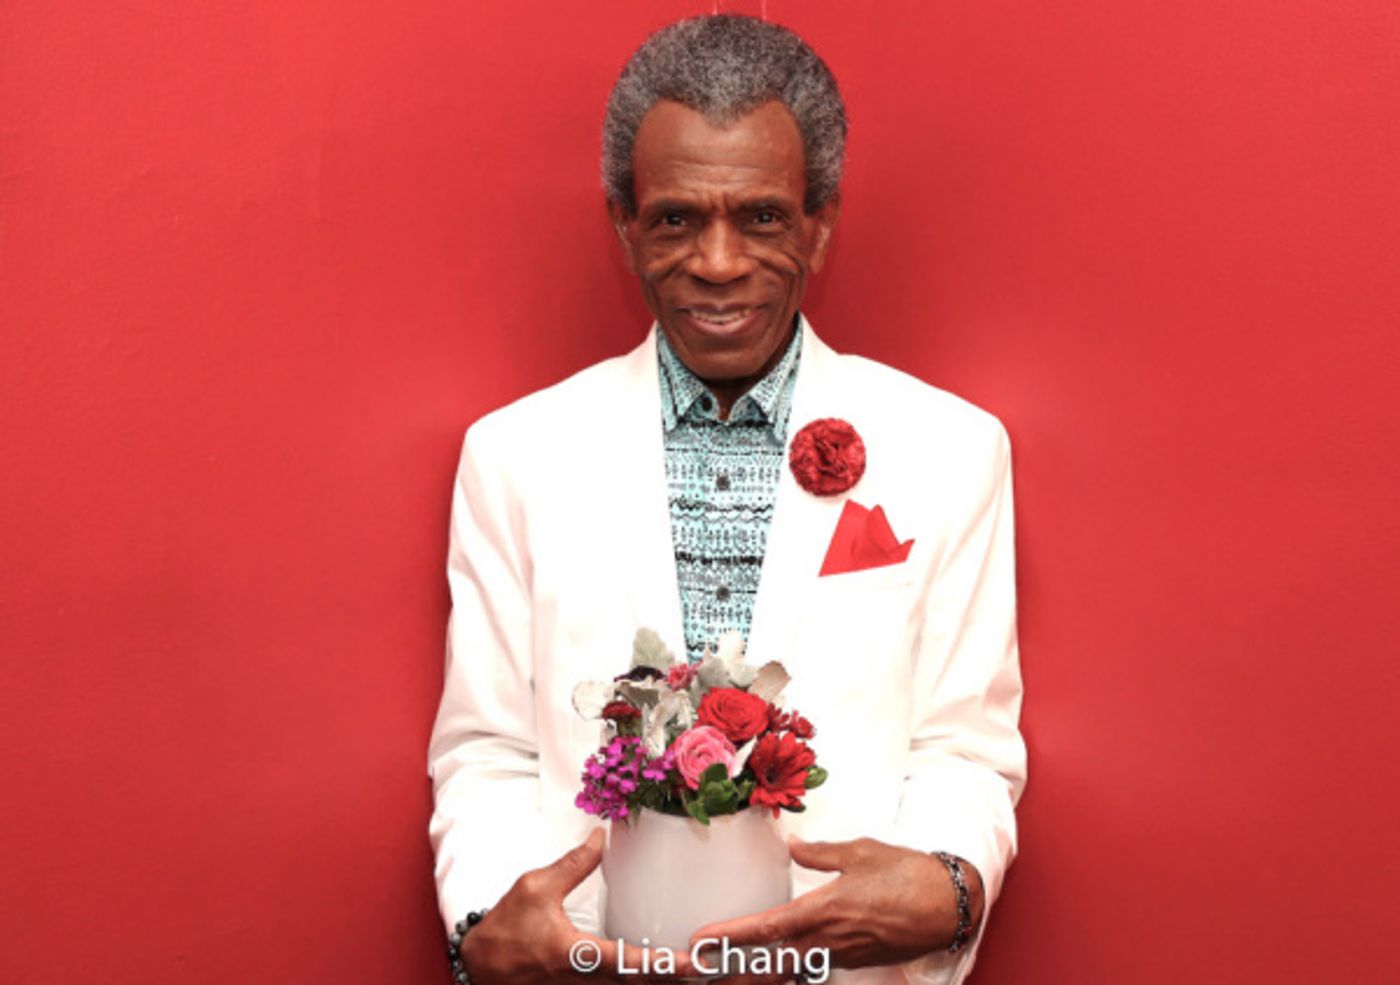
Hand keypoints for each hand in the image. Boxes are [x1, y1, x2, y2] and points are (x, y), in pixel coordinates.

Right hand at [461, 829, 695, 983]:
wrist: (478, 966)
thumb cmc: (505, 928)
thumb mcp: (535, 888)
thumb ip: (573, 866)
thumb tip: (600, 837)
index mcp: (576, 955)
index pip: (630, 963)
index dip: (666, 965)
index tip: (697, 964)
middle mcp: (583, 981)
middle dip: (674, 981)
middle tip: (713, 971)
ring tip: (695, 975)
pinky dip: (638, 984)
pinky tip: (659, 976)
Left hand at [687, 836, 983, 982]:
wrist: (949, 905)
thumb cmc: (906, 873)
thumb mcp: (858, 851)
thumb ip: (820, 853)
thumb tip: (794, 847)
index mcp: (823, 912)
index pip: (766, 929)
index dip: (731, 936)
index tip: (701, 940)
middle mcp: (827, 942)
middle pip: (769, 965)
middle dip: (731, 970)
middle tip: (696, 969)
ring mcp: (842, 956)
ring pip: (789, 971)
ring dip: (756, 973)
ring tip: (724, 971)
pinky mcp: (855, 960)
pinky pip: (811, 968)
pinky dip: (786, 969)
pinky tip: (773, 964)